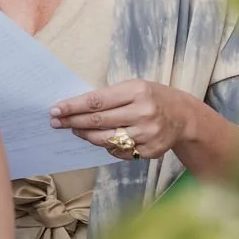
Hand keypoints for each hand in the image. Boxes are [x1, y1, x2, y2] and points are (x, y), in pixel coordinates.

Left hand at [50, 78, 199, 161]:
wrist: (184, 116)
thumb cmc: (152, 97)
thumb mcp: (134, 87)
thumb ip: (109, 97)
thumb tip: (75, 107)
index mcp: (137, 91)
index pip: (97, 101)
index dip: (73, 106)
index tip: (55, 110)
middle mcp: (144, 112)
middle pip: (99, 121)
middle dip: (73, 122)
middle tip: (56, 122)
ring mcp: (148, 133)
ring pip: (106, 139)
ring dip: (86, 135)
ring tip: (75, 130)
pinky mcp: (151, 150)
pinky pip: (120, 151)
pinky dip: (107, 146)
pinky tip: (101, 139)